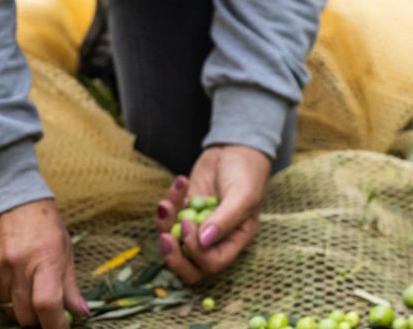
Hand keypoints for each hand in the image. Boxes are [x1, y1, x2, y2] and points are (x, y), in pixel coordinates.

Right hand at [0, 198, 89, 328]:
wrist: (4, 194)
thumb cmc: (41, 220)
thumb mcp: (64, 246)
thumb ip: (71, 283)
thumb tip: (82, 313)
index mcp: (45, 258)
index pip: (48, 304)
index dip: (56, 326)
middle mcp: (19, 267)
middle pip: (26, 316)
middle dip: (38, 319)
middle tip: (46, 308)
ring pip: (10, 307)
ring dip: (22, 303)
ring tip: (28, 280)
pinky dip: (7, 291)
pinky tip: (13, 271)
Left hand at [157, 145, 270, 282]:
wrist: (235, 147)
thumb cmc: (247, 172)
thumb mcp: (243, 195)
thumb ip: (225, 219)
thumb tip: (203, 241)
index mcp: (234, 241)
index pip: (212, 263)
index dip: (196, 252)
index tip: (190, 224)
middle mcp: (214, 239)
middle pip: (189, 266)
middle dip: (173, 256)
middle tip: (165, 237)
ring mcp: (197, 226)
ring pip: (173, 242)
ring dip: (165, 224)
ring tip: (166, 202)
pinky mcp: (184, 210)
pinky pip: (168, 217)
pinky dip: (168, 202)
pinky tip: (181, 182)